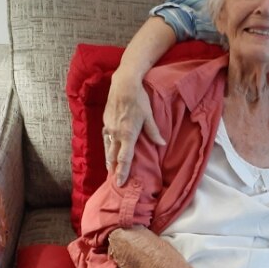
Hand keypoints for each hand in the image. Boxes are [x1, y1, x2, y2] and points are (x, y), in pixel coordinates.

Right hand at [103, 68, 163, 185]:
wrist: (123, 85)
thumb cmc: (139, 100)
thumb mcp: (149, 116)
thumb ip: (154, 132)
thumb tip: (162, 143)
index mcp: (128, 135)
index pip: (125, 159)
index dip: (123, 172)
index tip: (120, 182)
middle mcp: (116, 134)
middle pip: (113, 156)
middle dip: (113, 169)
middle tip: (114, 180)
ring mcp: (109, 128)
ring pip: (107, 147)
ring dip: (108, 159)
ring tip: (110, 168)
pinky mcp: (105, 121)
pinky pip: (106, 137)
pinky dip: (107, 145)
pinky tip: (108, 147)